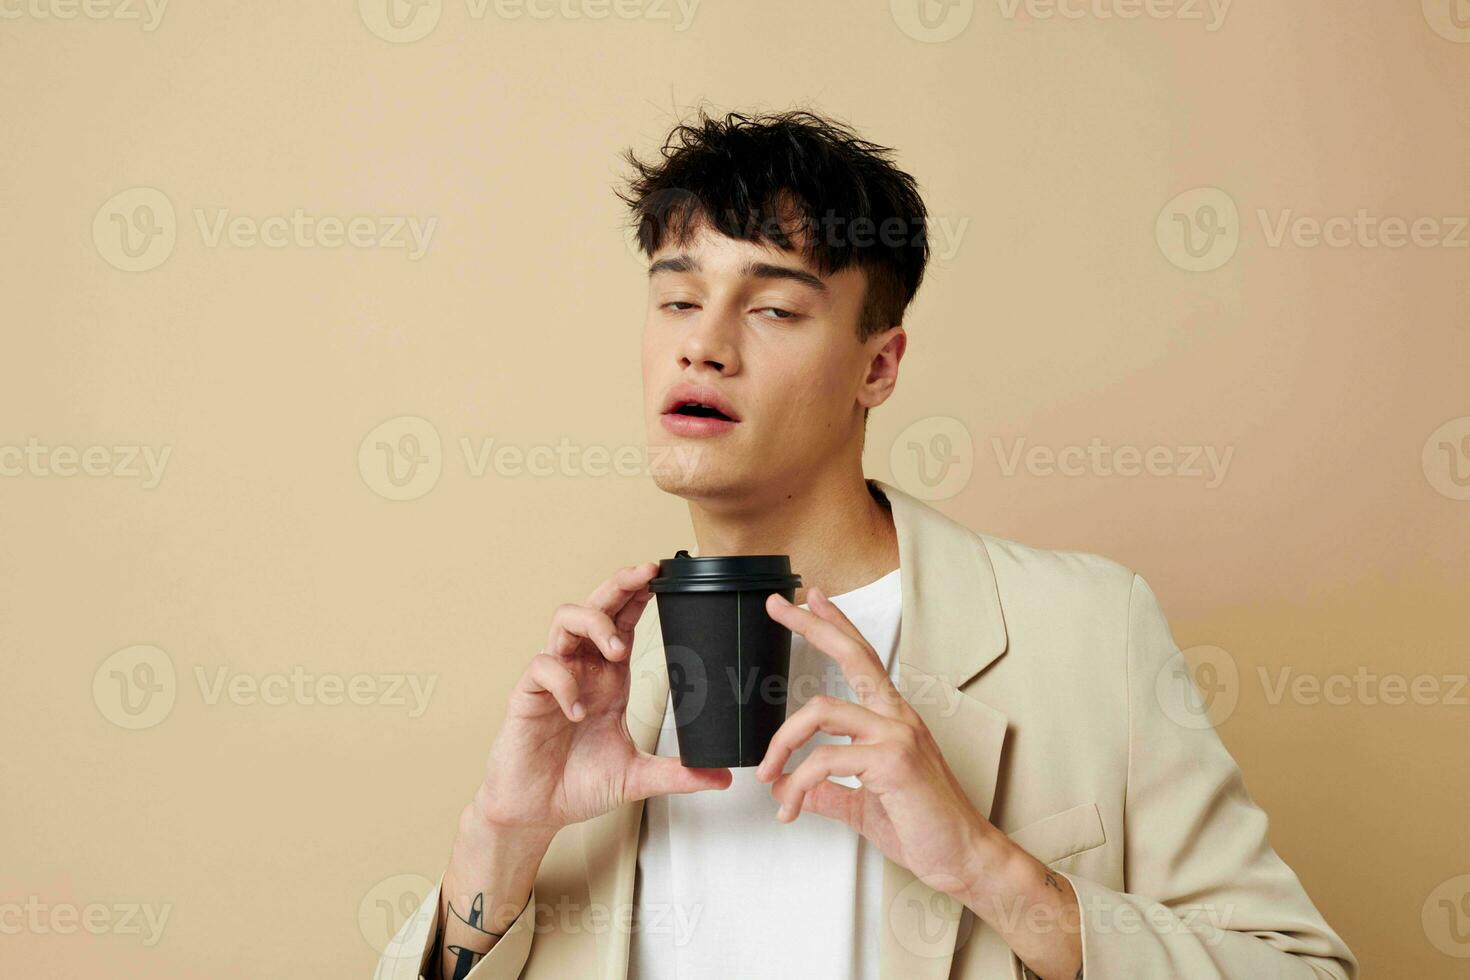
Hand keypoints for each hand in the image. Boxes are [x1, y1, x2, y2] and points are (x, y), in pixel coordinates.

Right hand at [475, 563, 731, 838]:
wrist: (535, 812)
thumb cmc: (577, 784)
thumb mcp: (636, 777)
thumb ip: (678, 774)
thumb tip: (722, 777)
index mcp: (608, 678)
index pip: (625, 622)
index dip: (640, 596)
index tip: (664, 578)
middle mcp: (581, 669)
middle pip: (596, 607)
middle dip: (619, 586)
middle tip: (645, 575)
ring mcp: (554, 679)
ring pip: (564, 621)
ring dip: (594, 624)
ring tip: (616, 651)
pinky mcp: (527, 696)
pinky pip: (542, 667)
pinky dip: (563, 681)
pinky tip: (577, 710)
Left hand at [756, 587, 1082, 978]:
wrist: (963, 859)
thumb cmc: (923, 828)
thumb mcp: (863, 804)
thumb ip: (829, 791)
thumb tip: (792, 790)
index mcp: (893, 719)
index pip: (862, 658)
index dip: (836, 626)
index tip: (812, 600)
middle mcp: (897, 717)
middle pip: (850, 655)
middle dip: (811, 626)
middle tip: (777, 605)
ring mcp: (897, 735)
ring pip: (820, 711)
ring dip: (781, 743)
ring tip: (767, 775)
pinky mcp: (893, 762)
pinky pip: (825, 760)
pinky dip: (798, 785)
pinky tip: (791, 807)